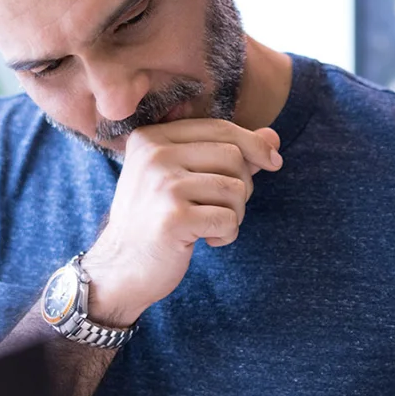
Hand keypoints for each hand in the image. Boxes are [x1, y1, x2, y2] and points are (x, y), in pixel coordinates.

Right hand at [82, 119, 281, 325]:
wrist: (120, 268)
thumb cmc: (155, 220)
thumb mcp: (183, 178)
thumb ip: (226, 153)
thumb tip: (273, 136)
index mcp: (152, 138)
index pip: (219, 127)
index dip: (254, 143)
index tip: (273, 162)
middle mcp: (154, 156)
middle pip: (233, 156)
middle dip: (242, 186)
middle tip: (221, 208)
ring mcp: (162, 186)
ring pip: (235, 189)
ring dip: (234, 214)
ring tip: (208, 225)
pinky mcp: (173, 218)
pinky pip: (229, 219)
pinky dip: (226, 234)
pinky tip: (205, 240)